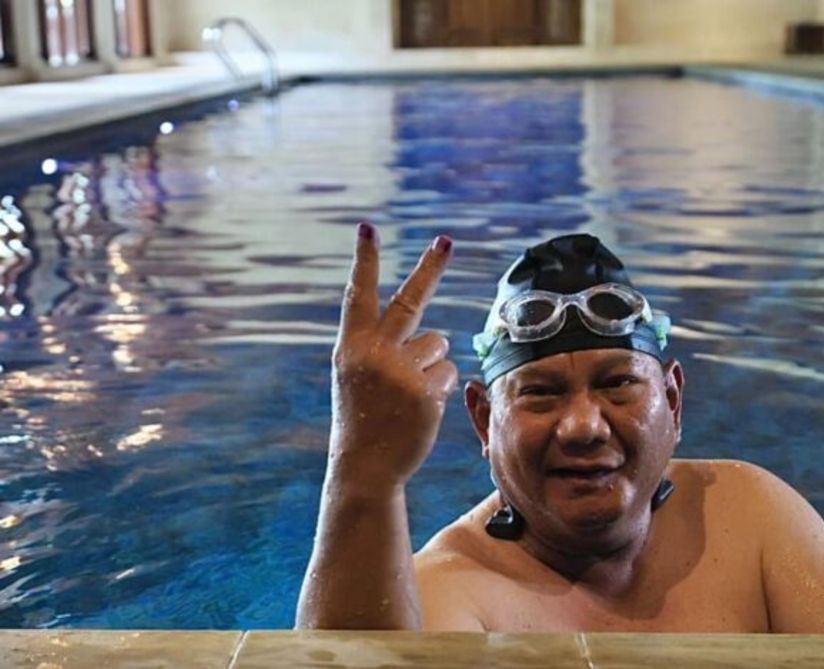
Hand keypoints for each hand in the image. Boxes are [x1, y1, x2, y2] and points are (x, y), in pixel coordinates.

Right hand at [329, 223, 456, 486]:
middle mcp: (373, 352)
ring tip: (408, 394)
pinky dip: (441, 388)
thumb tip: (437, 336)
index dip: (364, 261)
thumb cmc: (364, 418)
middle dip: (430, 266)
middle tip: (446, 239)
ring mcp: (400, 370)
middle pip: (410, 299)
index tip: (367, 228)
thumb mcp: (359, 377)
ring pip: (438, 344)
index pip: (358, 295)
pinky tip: (420, 408)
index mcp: (351, 346)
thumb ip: (384, 349)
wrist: (365, 465)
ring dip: (432, 365)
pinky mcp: (425, 390)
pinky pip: (449, 372)